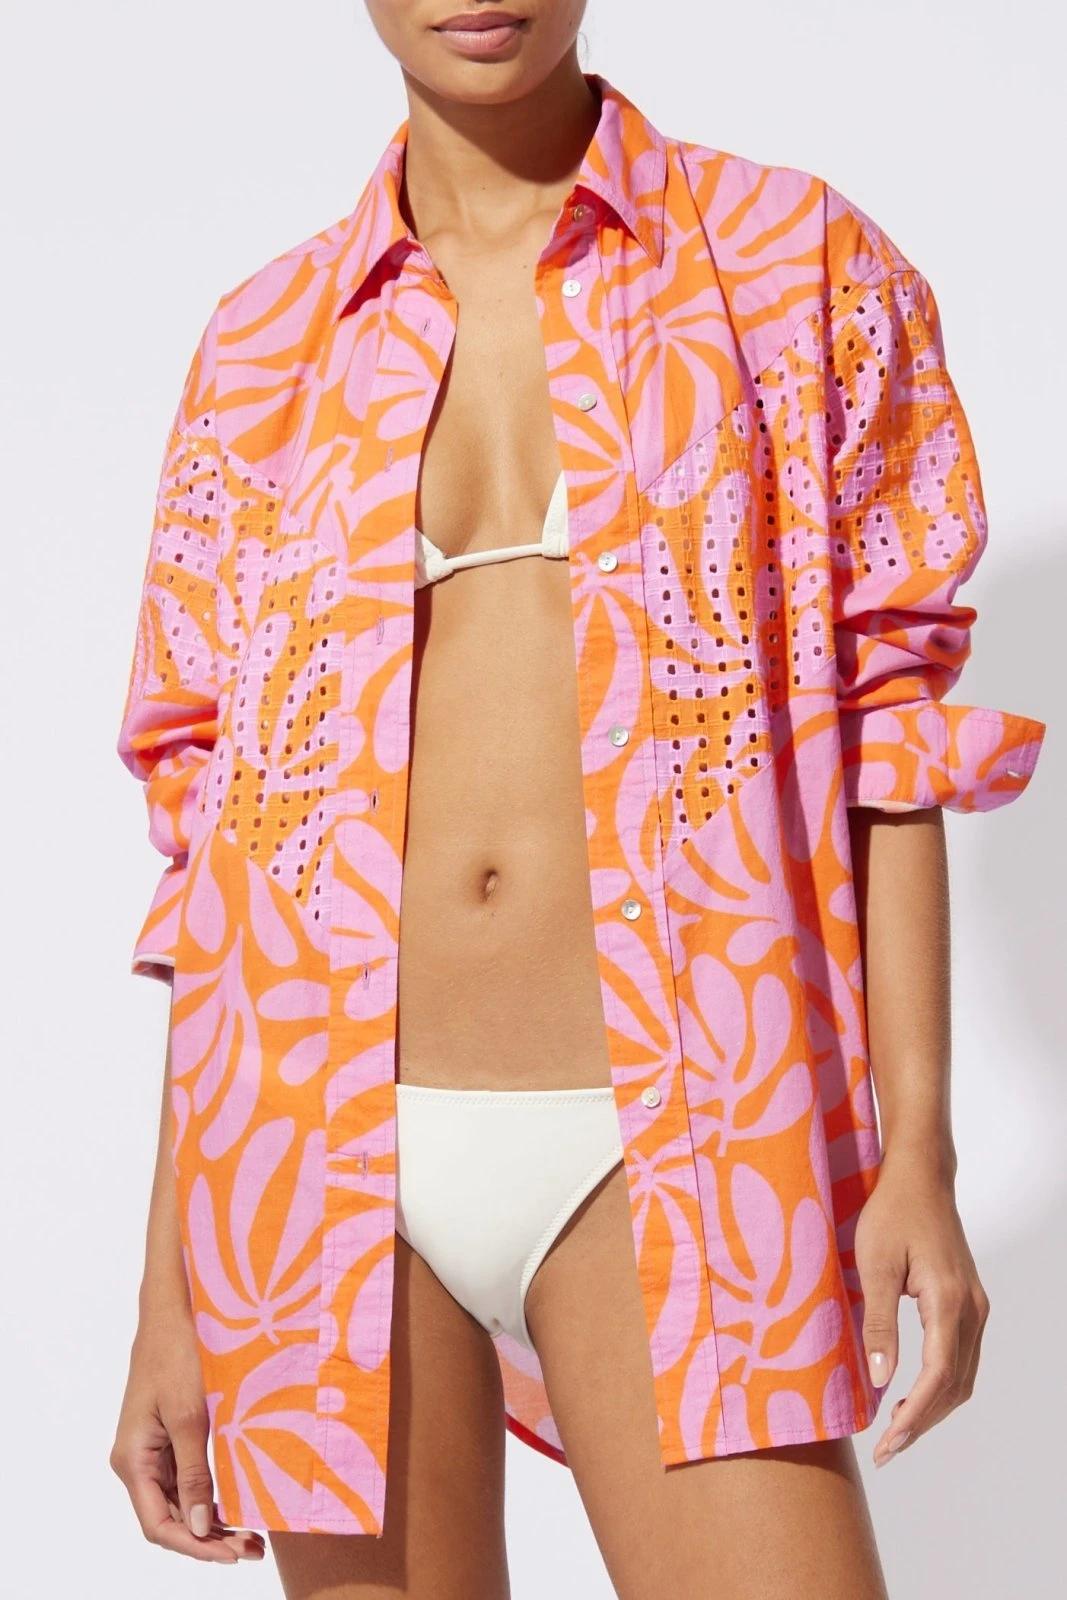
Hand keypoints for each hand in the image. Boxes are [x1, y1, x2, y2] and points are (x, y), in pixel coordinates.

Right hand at [110, 1304, 264, 1562]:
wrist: (173, 1307)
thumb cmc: (178, 1353)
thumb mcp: (190, 1416)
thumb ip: (193, 1474)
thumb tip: (200, 1527)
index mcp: (131, 1460)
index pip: (159, 1525)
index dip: (195, 1546)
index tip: (232, 1555)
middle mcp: (136, 1461)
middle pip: (169, 1519)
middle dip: (209, 1540)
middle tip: (254, 1550)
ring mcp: (151, 1449)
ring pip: (178, 1502)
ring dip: (212, 1522)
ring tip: (252, 1537)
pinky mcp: (168, 1436)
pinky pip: (185, 1479)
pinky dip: (209, 1496)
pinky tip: (237, 1504)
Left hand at [853, 1145, 989, 1467]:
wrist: (920, 1177)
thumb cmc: (892, 1212)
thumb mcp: (873, 1265)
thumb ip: (878, 1323)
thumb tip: (881, 1380)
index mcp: (948, 1302)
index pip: (937, 1378)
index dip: (914, 1417)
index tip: (888, 1443)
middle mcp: (971, 1310)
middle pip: (955, 1386)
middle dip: (923, 1422)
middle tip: (888, 1449)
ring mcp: (975, 1307)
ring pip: (962, 1376)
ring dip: (933, 1407)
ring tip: (897, 1430)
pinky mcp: (969, 1303)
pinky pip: (962, 1357)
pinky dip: (941, 1385)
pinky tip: (913, 1394)